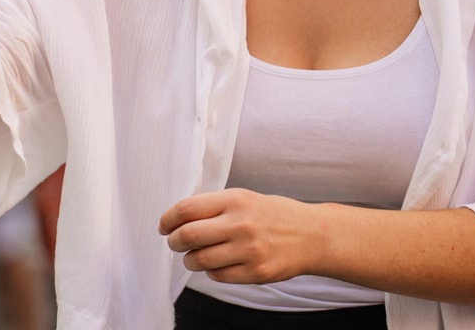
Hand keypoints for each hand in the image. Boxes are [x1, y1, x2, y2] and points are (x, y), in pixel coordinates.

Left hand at [159, 189, 316, 284]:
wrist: (310, 235)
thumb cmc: (271, 214)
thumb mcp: (243, 198)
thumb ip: (213, 207)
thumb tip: (177, 219)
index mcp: (234, 199)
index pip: (187, 209)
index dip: (168, 219)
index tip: (164, 225)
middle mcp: (240, 224)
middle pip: (188, 235)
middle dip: (173, 241)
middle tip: (174, 242)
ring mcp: (249, 250)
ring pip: (200, 260)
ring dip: (189, 259)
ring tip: (194, 255)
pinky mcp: (257, 272)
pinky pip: (218, 276)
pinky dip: (210, 271)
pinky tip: (217, 263)